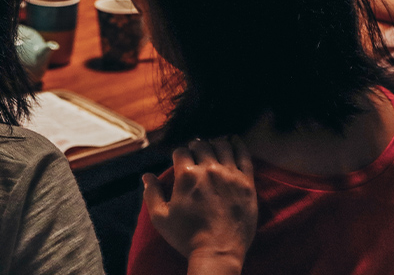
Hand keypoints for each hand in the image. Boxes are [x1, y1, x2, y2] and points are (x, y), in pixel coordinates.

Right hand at [142, 137, 257, 273]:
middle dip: (196, 147)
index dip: (179, 154)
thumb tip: (146, 175)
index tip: (180, 160)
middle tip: (196, 153)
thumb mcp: (161, 218)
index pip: (181, 151)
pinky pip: (244, 155)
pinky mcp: (247, 182)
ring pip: (222, 146)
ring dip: (215, 144)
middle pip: (202, 145)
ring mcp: (230, 175)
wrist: (218, 252)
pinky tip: (234, 141)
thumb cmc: (187, 237)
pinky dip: (238, 145)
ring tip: (213, 148)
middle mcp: (209, 170)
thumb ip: (152, 194)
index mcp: (187, 176)